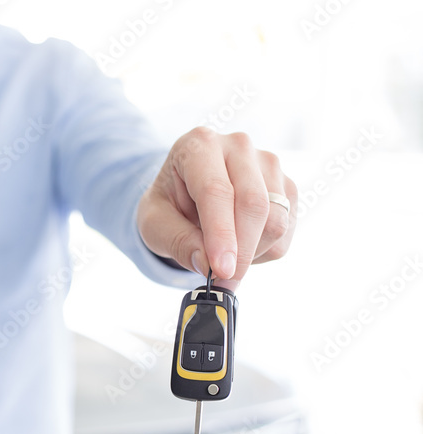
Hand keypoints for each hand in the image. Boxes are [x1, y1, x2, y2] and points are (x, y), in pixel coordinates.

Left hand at [137, 128, 297, 289]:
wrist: (185, 194)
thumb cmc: (168, 206)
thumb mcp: (154, 224)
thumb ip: (178, 242)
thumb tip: (209, 265)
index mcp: (199, 145)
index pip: (216, 191)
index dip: (222, 234)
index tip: (222, 270)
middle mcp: (238, 146)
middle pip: (253, 203)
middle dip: (241, 250)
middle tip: (224, 280)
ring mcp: (268, 164)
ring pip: (276, 219)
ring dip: (252, 252)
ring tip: (223, 253)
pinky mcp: (286, 186)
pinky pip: (287, 230)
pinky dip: (264, 250)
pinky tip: (240, 245)